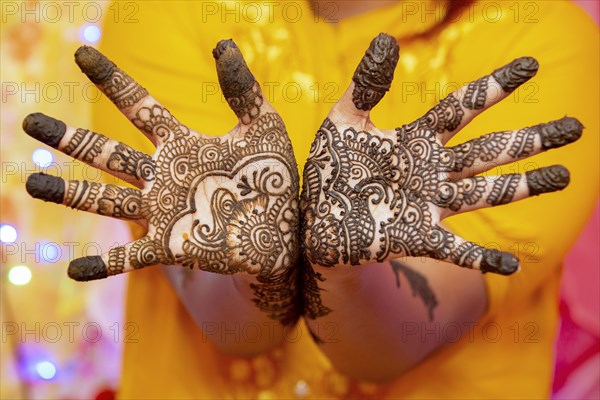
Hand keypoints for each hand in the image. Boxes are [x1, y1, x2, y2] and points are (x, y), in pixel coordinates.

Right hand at [24, 41, 299, 321]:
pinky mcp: (171, 246)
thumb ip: (242, 88)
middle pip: (107, 153)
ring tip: (32, 182)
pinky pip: (130, 257)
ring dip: (70, 192)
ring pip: (106, 200)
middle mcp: (164, 176)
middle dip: (69, 139)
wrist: (286, 232)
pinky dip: (104, 264)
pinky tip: (74, 271)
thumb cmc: (275, 179)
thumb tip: (221, 42)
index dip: (111, 80)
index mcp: (182, 145)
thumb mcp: (263, 126)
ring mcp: (164, 212)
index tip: (82, 53)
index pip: (139, 106)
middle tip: (31, 123)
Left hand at [301, 33, 581, 276]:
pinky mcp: (418, 237)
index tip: (530, 66)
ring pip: (486, 192)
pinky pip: (456, 248)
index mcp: (417, 140)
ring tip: (563, 175)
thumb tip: (387, 40)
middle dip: (530, 139)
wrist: (314, 219)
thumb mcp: (343, 121)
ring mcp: (429, 205)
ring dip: (524, 185)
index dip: (495, 87)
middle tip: (573, 127)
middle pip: (489, 151)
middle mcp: (431, 171)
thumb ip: (366, 85)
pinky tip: (510, 264)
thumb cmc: (329, 170)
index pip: (464, 107)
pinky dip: (482, 257)